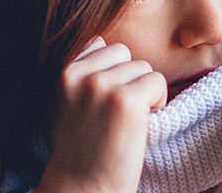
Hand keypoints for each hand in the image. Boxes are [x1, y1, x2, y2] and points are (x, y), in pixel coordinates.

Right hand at [37, 37, 166, 192]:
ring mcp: (102, 86)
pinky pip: (157, 81)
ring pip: (142, 67)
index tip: (106, 97)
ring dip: (143, 91)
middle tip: (118, 111)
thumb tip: (102, 43)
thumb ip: (80, 72)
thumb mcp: (64, 102)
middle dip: (128, 77)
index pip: (99, 43)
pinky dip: (158, 102)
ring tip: (127, 120)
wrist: (82, 189)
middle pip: (123, 52)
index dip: (110, 68)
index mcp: (63, 72)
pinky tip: (140, 124)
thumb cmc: (78, 149)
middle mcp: (80, 75)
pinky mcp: (126, 100)